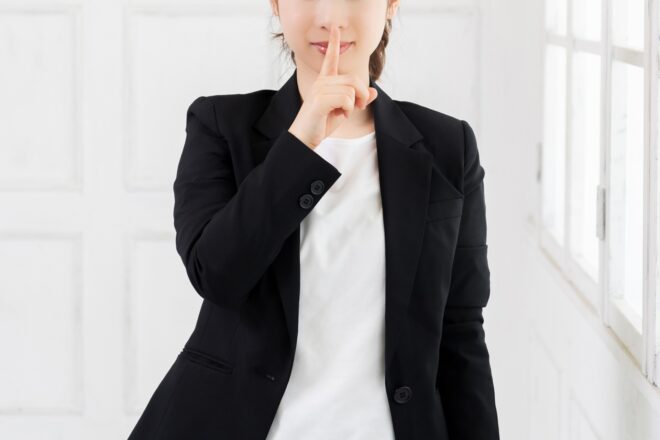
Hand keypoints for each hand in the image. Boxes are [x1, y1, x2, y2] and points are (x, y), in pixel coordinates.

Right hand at [288, 24, 377, 148]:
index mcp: (325, 81)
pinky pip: (346, 99)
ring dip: (353, 105)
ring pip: (351, 90)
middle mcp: (321, 82)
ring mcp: (319, 90)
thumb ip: (358, 100)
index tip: (334, 29)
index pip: (330, 58)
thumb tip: (373, 91)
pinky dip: (348, 109)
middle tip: (358, 107)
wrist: (305, 138)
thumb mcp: (344, 110)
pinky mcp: (320, 100)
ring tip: (343, 113)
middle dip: (361, 95)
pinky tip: (339, 115)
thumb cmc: (322, 123)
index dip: (334, 43)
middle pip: (354, 80)